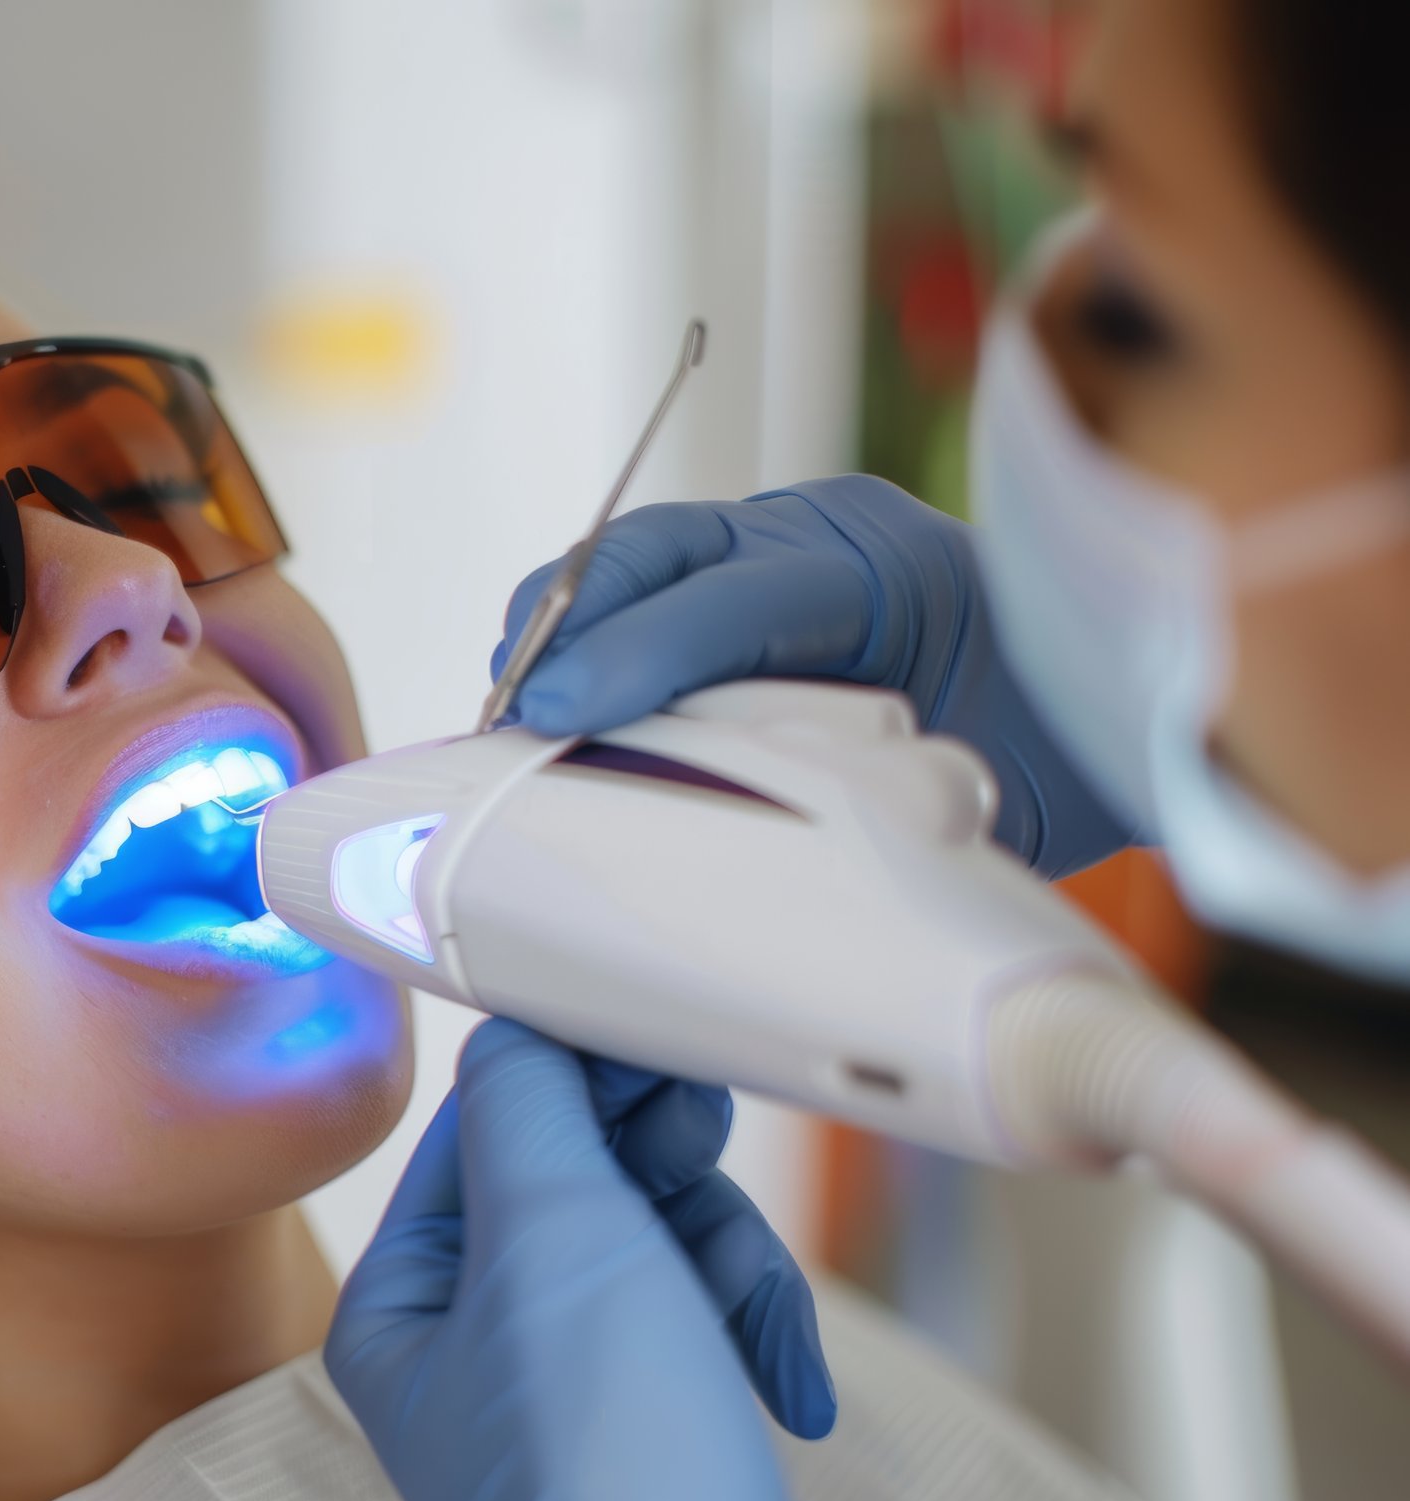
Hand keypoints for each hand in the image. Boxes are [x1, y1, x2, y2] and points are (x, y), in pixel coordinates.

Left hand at [327, 1021, 842, 1500]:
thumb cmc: (609, 1479)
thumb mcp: (552, 1246)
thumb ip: (529, 1110)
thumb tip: (522, 1024)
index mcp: (405, 1298)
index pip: (483, 1124)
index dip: (575, 1070)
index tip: (655, 1034)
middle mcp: (470, 1343)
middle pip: (578, 1175)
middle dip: (658, 1164)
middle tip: (703, 1136)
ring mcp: (564, 1390)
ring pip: (656, 1244)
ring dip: (721, 1260)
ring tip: (750, 1316)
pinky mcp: (650, 1429)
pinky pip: (700, 1323)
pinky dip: (750, 1334)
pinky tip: (788, 1390)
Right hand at [494, 475, 1134, 877]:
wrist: (1103, 697)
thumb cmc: (1048, 750)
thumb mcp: (978, 788)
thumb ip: (867, 798)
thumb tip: (726, 853)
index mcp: (893, 572)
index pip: (739, 593)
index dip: (638, 650)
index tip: (554, 711)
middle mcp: (825, 536)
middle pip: (659, 549)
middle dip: (566, 619)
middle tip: (506, 712)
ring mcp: (777, 545)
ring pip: (635, 565)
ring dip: (561, 635)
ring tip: (508, 720)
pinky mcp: (742, 576)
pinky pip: (643, 596)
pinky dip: (586, 649)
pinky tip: (550, 715)